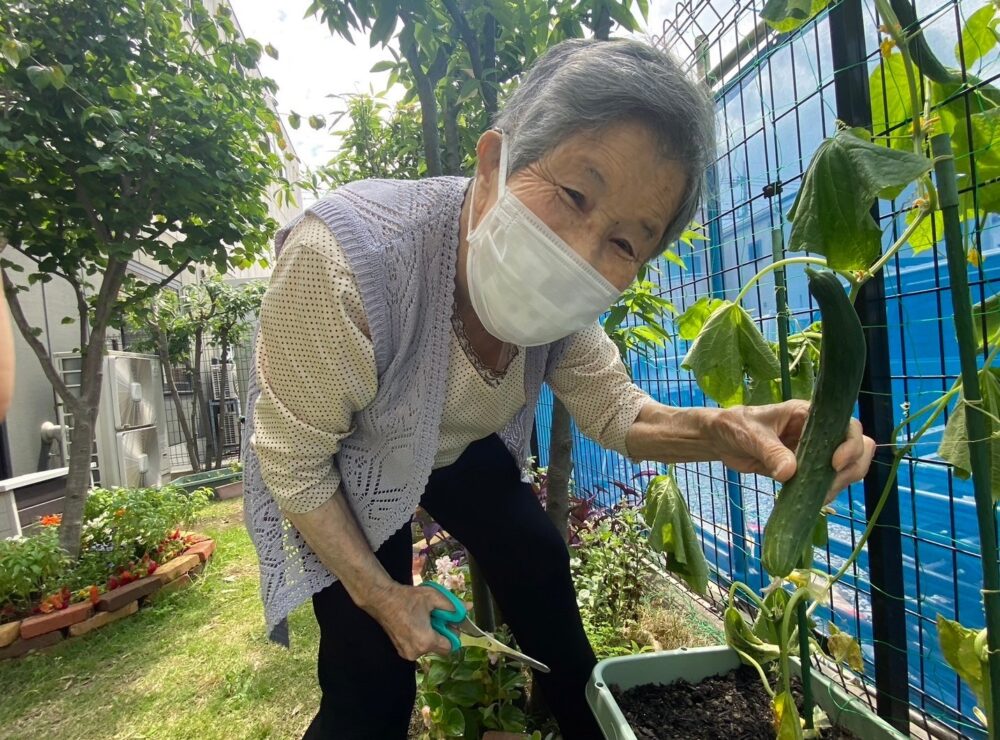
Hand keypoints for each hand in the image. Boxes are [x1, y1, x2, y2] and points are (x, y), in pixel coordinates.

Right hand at [362, 582, 454, 660]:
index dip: (452, 633)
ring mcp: (407, 653)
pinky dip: (420, 637)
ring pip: (428, 647)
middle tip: (436, 617)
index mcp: (426, 641)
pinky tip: (415, 623)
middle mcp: (416, 652)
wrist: (382, 599)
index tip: (448, 621)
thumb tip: (468, 608)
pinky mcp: (400, 650)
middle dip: (441, 633)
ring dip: (430, 635)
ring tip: (423, 619)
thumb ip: (453, 605)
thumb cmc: (406, 598)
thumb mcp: (433, 597)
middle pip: (439, 647)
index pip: (450, 647)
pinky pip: (418, 647)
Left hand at [709, 400, 875, 502]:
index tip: (834, 463)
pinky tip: (810, 500)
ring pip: (848, 468)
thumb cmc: (735, 426)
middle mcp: (819, 432)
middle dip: (851, 468)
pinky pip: (828, 482)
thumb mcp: (751, 435)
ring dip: (840, 483)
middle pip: (859, 448)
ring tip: (815, 495)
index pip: (848, 425)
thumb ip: (770, 451)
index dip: (850, 444)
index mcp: (809, 414)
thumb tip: (790, 472)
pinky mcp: (807, 470)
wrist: (721, 440)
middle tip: (828, 484)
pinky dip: (825, 492)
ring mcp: (815, 452)